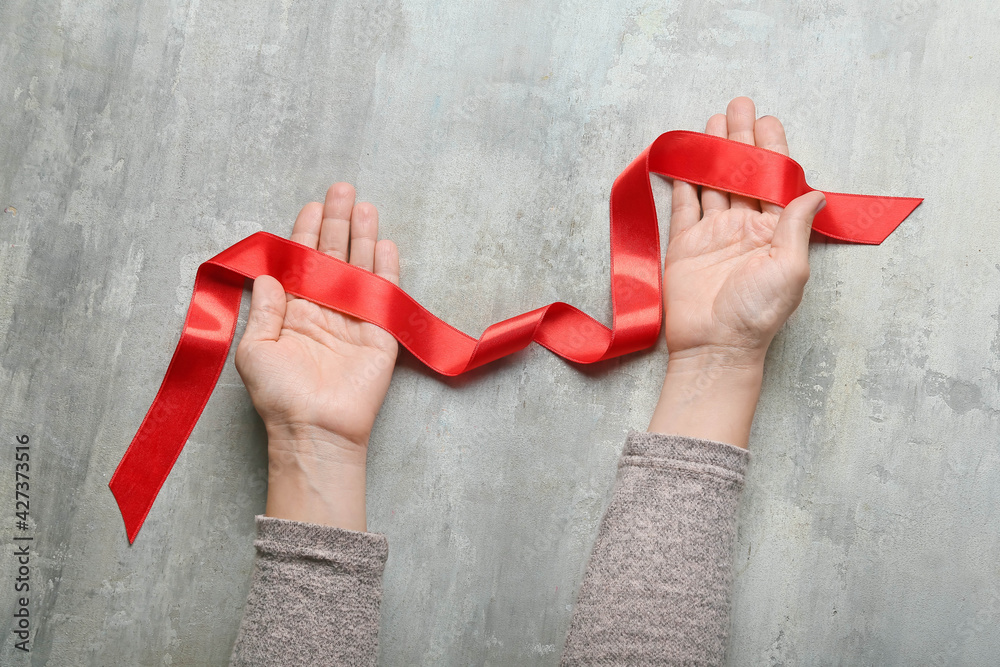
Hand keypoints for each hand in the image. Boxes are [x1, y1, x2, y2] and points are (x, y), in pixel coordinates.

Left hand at [235, 183, 399, 529]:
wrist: (314, 429)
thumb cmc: (279, 395)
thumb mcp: (255, 348)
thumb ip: (264, 309)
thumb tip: (269, 274)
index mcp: (294, 311)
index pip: (302, 262)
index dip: (307, 233)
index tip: (312, 206)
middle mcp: (325, 310)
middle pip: (334, 256)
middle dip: (338, 222)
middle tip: (343, 189)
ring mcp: (354, 320)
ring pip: (360, 268)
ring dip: (363, 236)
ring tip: (365, 206)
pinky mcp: (380, 334)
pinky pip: (384, 294)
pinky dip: (387, 269)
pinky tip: (386, 243)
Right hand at [648, 98, 826, 446]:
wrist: (716, 346)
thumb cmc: (757, 314)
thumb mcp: (790, 268)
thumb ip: (796, 226)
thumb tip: (812, 192)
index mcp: (773, 232)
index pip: (774, 181)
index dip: (771, 149)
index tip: (768, 120)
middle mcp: (744, 229)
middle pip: (742, 174)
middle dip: (741, 139)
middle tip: (739, 105)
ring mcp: (713, 235)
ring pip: (713, 183)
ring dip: (713, 153)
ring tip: (713, 121)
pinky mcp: (684, 246)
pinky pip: (683, 206)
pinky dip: (682, 181)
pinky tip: (684, 159)